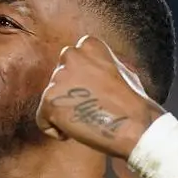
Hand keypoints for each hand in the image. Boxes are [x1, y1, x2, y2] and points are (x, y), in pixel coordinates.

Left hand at [36, 35, 164, 158]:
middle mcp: (71, 55)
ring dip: (66, 113)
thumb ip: (100, 68)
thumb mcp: (122, 72)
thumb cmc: (134, 104)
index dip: (81, 84)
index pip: (72, 64)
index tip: (95, 96)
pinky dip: (57, 130)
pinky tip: (76, 132)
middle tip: (89, 110)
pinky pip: (43, 120)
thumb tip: (91, 74)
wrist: (135, 125)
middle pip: (59, 81)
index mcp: (90, 45)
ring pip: (52, 101)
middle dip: (70, 96)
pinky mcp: (49, 99)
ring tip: (87, 122)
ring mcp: (59, 77)